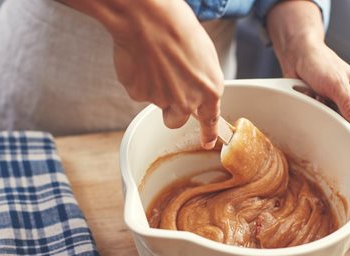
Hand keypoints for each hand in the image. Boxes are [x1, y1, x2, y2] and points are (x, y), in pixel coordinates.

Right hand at [61, 0, 224, 148]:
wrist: (147, 19)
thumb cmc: (177, 27)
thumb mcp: (202, 54)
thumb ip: (200, 79)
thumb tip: (194, 86)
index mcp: (209, 89)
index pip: (211, 119)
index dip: (208, 133)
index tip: (207, 142)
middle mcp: (188, 101)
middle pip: (177, 119)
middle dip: (172, 109)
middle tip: (166, 86)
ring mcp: (162, 101)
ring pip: (157, 102)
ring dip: (155, 89)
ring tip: (153, 61)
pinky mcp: (140, 95)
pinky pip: (139, 91)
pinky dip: (139, 79)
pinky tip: (141, 60)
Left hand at [281, 41, 349, 169]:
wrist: (298, 55)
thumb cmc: (322, 64)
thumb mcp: (337, 86)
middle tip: (344, 160)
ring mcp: (340, 113)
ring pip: (339, 134)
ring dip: (329, 129)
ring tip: (319, 110)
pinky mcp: (325, 114)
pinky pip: (323, 127)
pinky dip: (317, 123)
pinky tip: (311, 106)